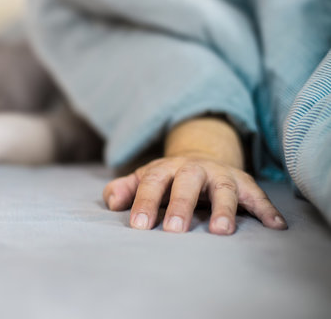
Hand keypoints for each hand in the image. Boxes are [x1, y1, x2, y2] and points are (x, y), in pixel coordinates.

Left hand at [102, 155, 287, 234]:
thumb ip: (124, 189)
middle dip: (181, 205)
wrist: (200, 157)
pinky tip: (276, 226)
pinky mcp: (244, 183)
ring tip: (221, 231)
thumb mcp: (144, 179)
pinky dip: (267, 209)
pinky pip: (257, 195)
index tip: (138, 226)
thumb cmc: (167, 178)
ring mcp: (221, 175)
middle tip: (174, 230)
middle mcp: (194, 169)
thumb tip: (111, 202)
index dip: (144, 203)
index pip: (152, 183)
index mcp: (166, 168)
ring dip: (225, 209)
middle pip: (188, 183)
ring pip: (224, 188)